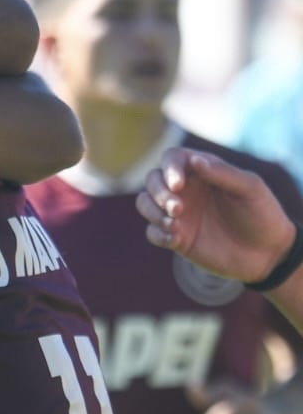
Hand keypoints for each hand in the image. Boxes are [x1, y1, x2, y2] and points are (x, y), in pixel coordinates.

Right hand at [138, 147, 295, 282]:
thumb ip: (223, 173)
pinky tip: (175, 239)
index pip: (172, 158)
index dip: (169, 168)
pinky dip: (157, 233)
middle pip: (152, 180)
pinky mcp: (176, 237)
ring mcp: (178, 214)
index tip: (177, 185)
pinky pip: (152, 232)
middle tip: (177, 209)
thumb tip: (194, 160)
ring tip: (173, 224)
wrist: (268, 254)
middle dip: (158, 193)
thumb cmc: (262, 215)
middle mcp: (185, 190)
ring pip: (145, 203)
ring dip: (152, 212)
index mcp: (201, 172)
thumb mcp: (250, 189)